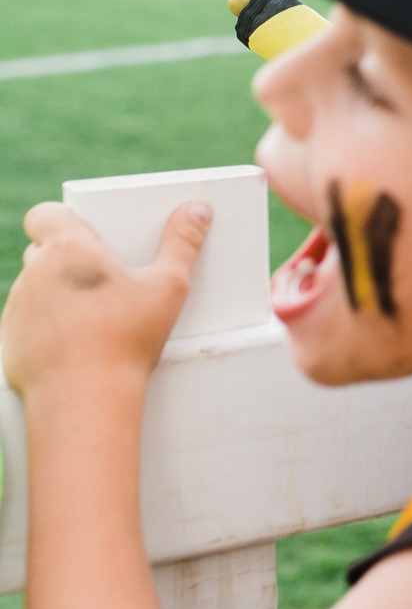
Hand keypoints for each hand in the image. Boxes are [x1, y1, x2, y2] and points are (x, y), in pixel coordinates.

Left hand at [2, 202, 208, 401]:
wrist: (83, 398)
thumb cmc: (125, 340)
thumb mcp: (169, 287)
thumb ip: (183, 244)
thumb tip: (196, 210)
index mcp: (68, 250)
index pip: (44, 214)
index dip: (62, 218)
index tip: (87, 233)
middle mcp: (35, 273)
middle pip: (43, 249)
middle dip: (68, 258)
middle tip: (104, 277)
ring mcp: (18, 307)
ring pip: (35, 284)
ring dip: (57, 290)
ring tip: (93, 313)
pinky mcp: (10, 338)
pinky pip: (26, 318)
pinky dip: (46, 323)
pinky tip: (76, 340)